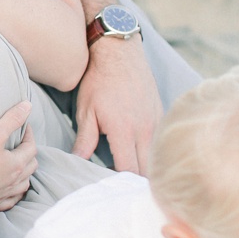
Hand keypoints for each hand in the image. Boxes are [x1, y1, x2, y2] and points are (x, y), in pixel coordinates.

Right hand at [0, 100, 37, 212]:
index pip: (31, 147)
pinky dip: (14, 194)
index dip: (29, 134)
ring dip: (25, 175)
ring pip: (23, 185)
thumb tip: (28, 106)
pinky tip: (10, 191)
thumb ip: (11, 119)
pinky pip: (10, 201)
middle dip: (29, 153)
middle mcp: (15, 181)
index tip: (24, 126)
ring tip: (19, 167)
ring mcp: (5, 194)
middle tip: (21, 144)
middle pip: (31, 166)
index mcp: (17, 164)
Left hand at [71, 36, 162, 173]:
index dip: (119, 182)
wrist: (119, 51)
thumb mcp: (86, 111)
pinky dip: (150, 153)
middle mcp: (145, 129)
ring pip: (154, 157)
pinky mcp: (160, 115)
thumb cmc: (99, 80)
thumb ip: (84, 141)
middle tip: (119, 185)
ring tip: (127, 171)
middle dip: (133, 181)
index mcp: (124, 130)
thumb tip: (78, 163)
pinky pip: (159, 142)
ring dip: (144, 168)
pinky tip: (137, 152)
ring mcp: (156, 122)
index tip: (109, 185)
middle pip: (145, 169)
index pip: (128, 169)